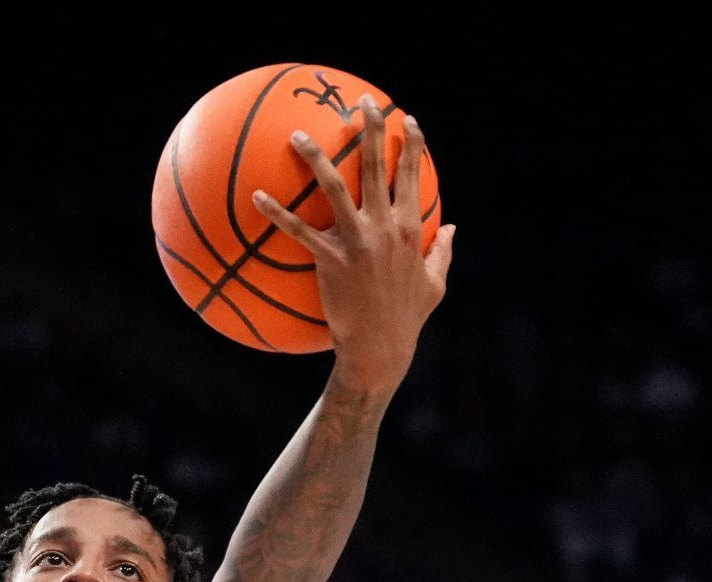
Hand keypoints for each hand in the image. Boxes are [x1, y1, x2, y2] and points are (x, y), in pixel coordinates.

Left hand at [253, 95, 455, 391]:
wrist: (380, 351)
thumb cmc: (406, 320)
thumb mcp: (435, 285)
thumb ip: (444, 252)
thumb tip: (455, 228)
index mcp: (412, 230)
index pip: (413, 176)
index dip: (412, 145)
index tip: (408, 119)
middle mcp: (386, 228)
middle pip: (376, 168)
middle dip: (372, 129)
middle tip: (363, 101)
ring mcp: (357, 242)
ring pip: (334, 188)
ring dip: (316, 157)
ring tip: (297, 134)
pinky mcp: (330, 260)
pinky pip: (299, 231)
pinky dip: (276, 212)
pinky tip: (256, 196)